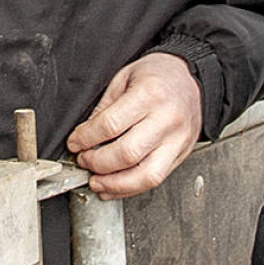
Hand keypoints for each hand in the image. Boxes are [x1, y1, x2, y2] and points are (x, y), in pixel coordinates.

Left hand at [66, 52, 201, 199]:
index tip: (74, 143)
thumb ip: (104, 108)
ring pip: (146, 176)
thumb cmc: (157, 75)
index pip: (110, 125)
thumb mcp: (124, 78)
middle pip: (127, 154)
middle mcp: (167, 119)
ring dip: (115, 184)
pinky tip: (115, 187)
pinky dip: (131, 188)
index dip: (86, 139)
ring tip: (97, 182)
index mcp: (150, 94)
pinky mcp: (181, 154)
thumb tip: (85, 138)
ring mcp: (177, 140)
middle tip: (84, 160)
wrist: (189, 78)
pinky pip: (156, 179)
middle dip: (97, 163)